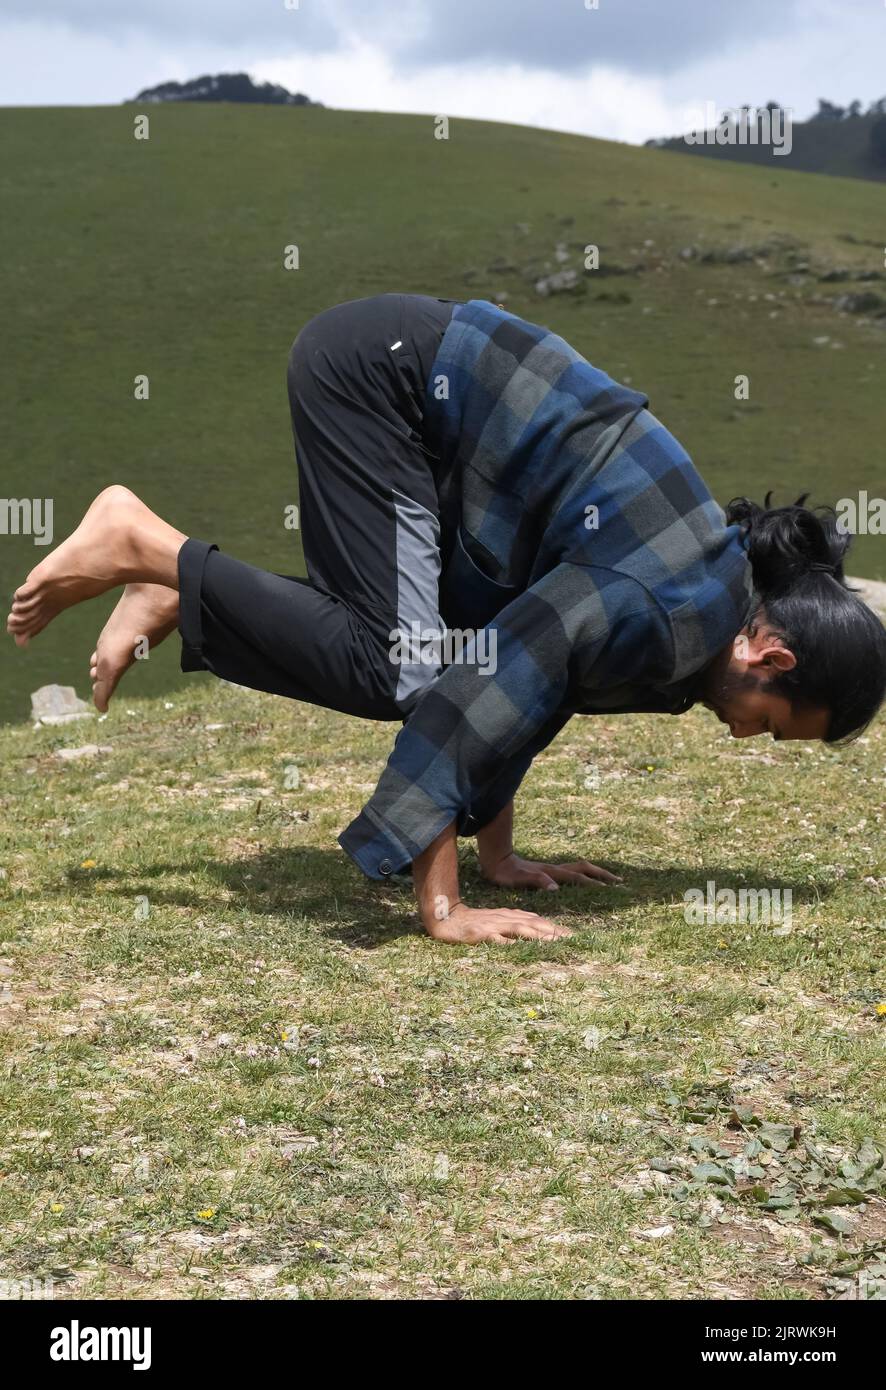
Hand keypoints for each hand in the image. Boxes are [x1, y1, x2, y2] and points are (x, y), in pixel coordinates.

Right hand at [424, 901, 570, 945]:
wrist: (447, 917)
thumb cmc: (475, 921)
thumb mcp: (499, 920)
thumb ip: (517, 922)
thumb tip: (537, 926)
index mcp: (511, 916)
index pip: (537, 921)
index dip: (554, 928)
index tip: (572, 936)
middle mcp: (505, 919)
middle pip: (533, 924)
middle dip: (552, 931)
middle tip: (571, 939)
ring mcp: (493, 926)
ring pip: (519, 929)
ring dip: (536, 935)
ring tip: (552, 941)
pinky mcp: (480, 933)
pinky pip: (496, 939)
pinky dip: (507, 942)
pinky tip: (517, 947)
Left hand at [480, 852, 622, 891]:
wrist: (496, 859)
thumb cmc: (505, 873)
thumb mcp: (519, 879)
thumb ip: (537, 882)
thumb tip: (556, 888)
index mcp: (552, 873)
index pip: (578, 878)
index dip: (594, 884)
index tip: (611, 889)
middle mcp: (555, 869)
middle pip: (585, 868)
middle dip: (602, 875)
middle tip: (619, 882)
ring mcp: (552, 869)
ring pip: (580, 868)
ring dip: (596, 873)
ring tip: (609, 879)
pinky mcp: (548, 871)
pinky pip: (572, 872)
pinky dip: (584, 874)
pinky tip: (585, 880)